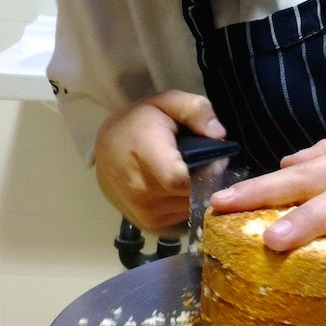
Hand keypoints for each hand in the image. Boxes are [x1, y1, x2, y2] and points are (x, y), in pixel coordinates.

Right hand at [94, 90, 225, 230]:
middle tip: (206, 163)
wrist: (106, 147)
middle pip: (191, 194)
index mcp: (145, 155)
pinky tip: (181, 187)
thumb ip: (195, 110)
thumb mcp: (167, 102)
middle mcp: (140, 189)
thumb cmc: (140, 122)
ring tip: (191, 172)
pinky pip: (181, 216)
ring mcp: (142, 211)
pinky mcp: (147, 224)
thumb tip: (218, 134)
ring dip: (197, 193)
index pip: (178, 178)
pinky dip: (187, 203)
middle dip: (207, 180)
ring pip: (189, 207)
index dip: (205, 171)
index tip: (215, 159)